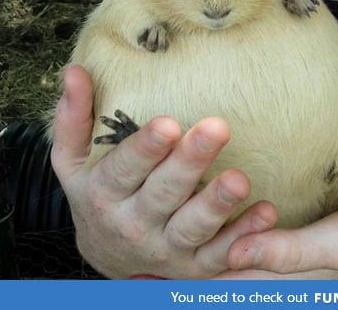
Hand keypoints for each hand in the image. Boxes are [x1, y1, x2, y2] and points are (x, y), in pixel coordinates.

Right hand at [51, 65, 277, 278]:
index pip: (125, 168)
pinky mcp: (192, 267)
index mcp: (105, 193)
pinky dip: (244, 237)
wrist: (106, 254)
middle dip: (190, 162)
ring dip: (218, 204)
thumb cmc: (95, 191)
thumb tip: (74, 71)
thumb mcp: (72, 160)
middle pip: (164, 193)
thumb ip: (74, 117)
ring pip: (193, 227)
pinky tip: (265, 212)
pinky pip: (220, 255)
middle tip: (216, 129)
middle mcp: (133, 224)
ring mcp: (165, 249)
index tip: (168, 123)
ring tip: (240, 178)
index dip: (146, 148)